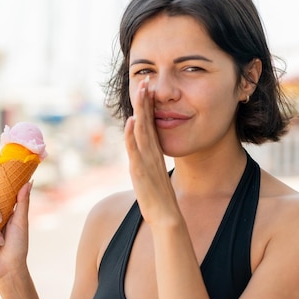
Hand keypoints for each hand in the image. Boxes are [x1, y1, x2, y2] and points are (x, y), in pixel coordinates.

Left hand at [125, 77, 178, 223]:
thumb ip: (148, 161)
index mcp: (155, 153)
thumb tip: (142, 152)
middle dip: (146, 101)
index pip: (151, 124)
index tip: (147, 89)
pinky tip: (131, 121)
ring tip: (141, 91)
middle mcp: (152, 154)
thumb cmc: (159, 198)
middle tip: (146, 81)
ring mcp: (147, 161)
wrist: (167, 217)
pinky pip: (136, 149)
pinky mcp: (141, 171)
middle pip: (148, 122)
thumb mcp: (154, 174)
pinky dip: (133, 134)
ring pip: (143, 130)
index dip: (148, 106)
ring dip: (141, 110)